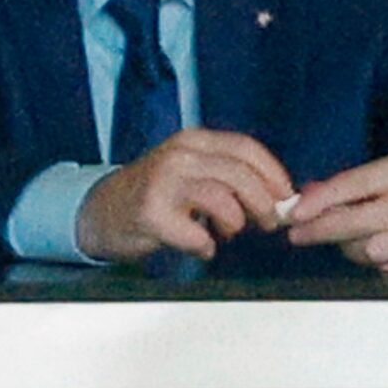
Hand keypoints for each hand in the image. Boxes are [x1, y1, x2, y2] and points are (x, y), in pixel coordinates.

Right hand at [77, 129, 294, 262]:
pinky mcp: (152, 214)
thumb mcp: (190, 170)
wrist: (101, 210)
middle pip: (240, 175)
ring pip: (223, 200)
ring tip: (225, 232)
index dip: (273, 173)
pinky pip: (197, 236)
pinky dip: (206, 247)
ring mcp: (163, 183)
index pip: (246, 148)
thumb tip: (279, 196)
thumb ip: (228, 175)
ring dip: (235, 224)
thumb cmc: (155, 193)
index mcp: (193, 141)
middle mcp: (179, 156)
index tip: (286, 196)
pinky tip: (199, 246)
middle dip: (264, 204)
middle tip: (268, 223)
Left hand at [286, 152, 387, 274]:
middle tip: (298, 235)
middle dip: (319, 230)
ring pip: (368, 250)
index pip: (351, 185)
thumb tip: (307, 196)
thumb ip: (350, 185)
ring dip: (353, 249)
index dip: (318, 201)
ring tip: (358, 239)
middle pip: (354, 221)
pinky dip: (381, 262)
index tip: (294, 212)